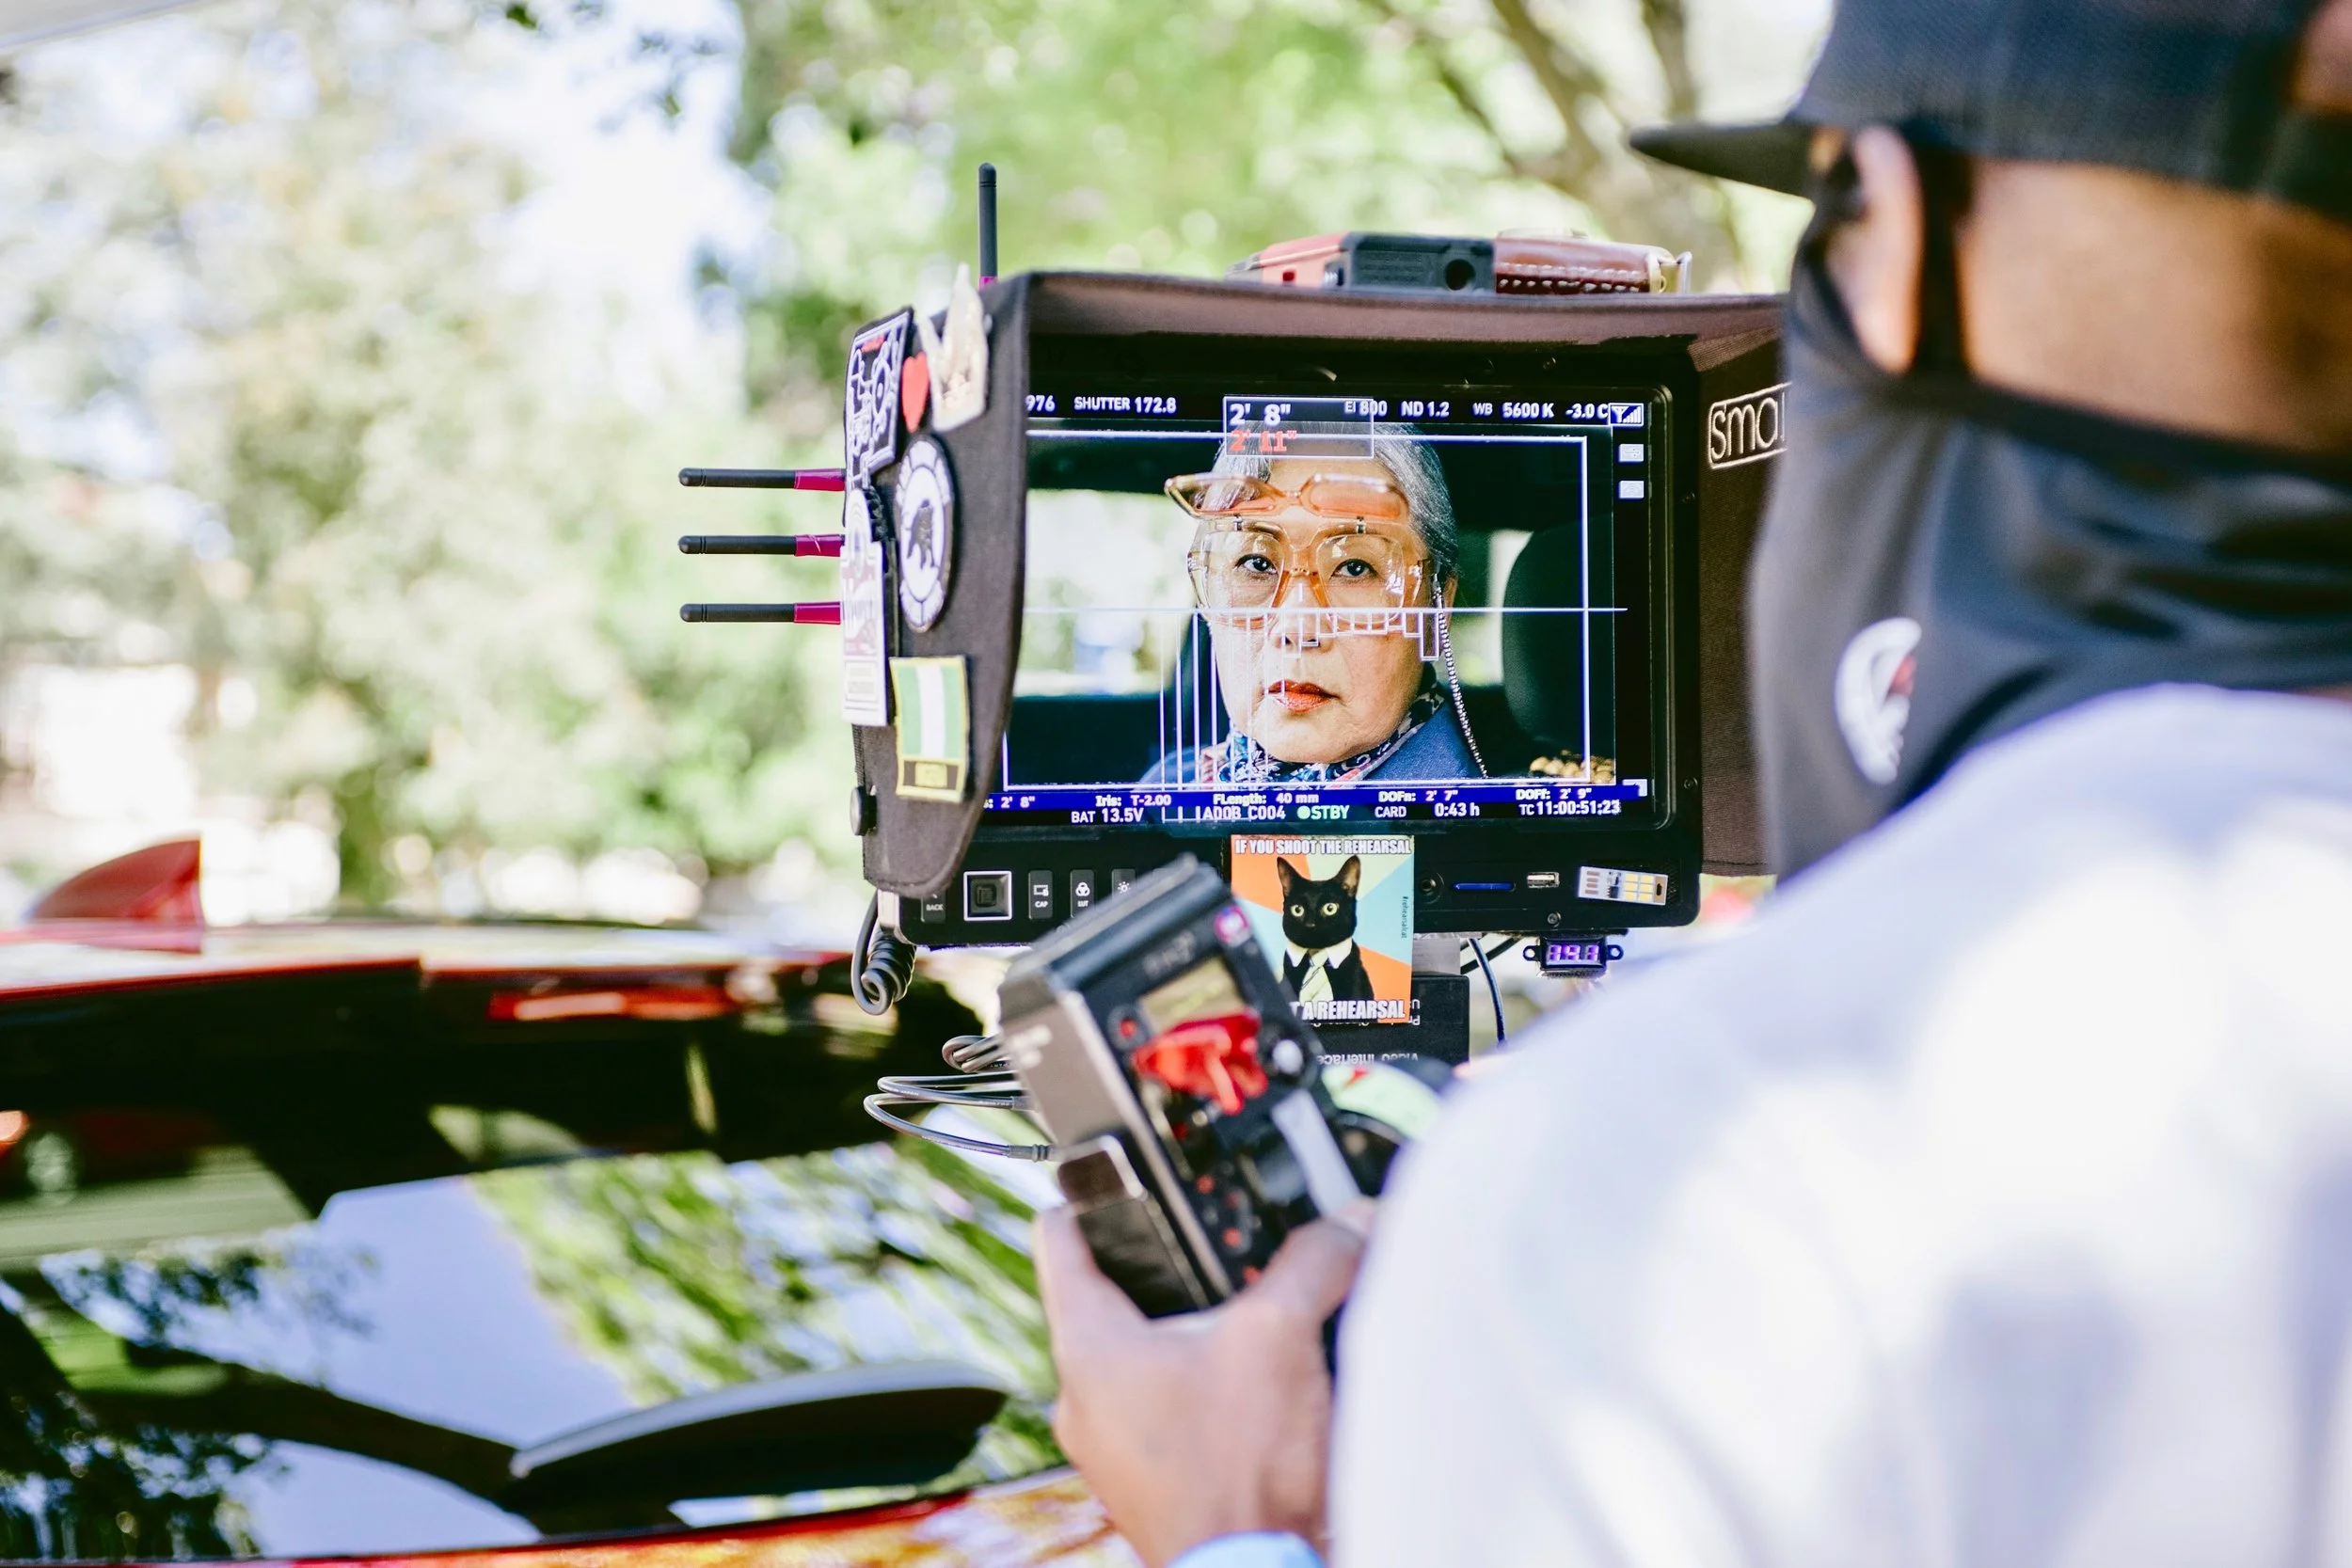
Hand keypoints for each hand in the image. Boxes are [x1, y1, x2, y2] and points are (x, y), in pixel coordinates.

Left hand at [1036, 1201, 1373, 1567]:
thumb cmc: (1238, 1474)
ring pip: (1147, 1354)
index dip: (1089, 1192)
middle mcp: (1085, 1396)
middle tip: (1218, 1242)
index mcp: (1087, 1347)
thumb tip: (1350, 1222)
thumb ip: (1314, 1263)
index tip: (1120, 1172)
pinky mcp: (1154, 1477)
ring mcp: (1115, 1444)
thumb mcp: (1280, 1337)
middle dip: (1172, 1267)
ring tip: (1252, 1308)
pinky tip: (1263, 1382)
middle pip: (1113, 1295)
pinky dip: (1211, 1382)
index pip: (1060, 1235)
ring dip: (1198, 1328)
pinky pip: (1172, 1406)